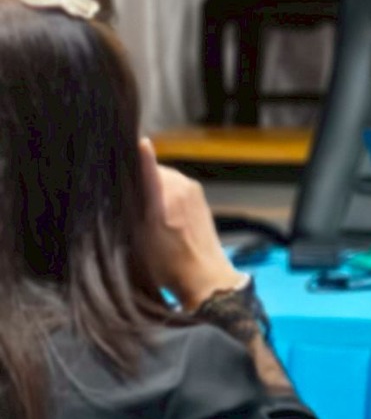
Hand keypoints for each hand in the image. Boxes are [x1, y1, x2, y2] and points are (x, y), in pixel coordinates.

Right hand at [141, 140, 242, 309]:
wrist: (205, 276)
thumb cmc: (166, 265)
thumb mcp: (136, 241)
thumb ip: (129, 211)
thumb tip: (118, 189)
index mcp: (162, 200)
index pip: (147, 168)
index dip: (139, 155)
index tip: (136, 142)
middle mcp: (180, 188)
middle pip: (151, 171)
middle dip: (137, 178)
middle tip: (126, 198)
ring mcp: (192, 190)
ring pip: (164, 176)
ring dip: (153, 185)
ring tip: (145, 210)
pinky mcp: (199, 194)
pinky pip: (176, 184)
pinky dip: (166, 190)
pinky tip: (162, 212)